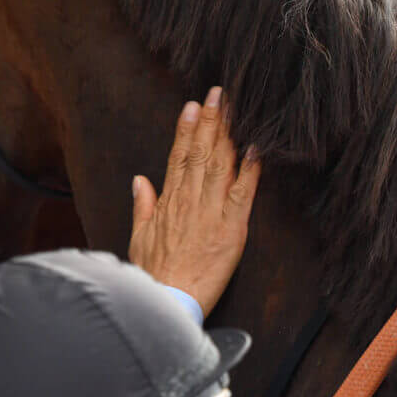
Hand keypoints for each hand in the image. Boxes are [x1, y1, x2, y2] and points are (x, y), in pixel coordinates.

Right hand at [128, 86, 261, 316]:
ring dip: (227, 134)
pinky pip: (243, 194)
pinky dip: (250, 170)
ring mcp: (211, 213)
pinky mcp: (231, 229)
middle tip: (218, 93)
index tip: (193, 105)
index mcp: (169, 202)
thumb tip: (139, 180)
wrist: (167, 303)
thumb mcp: (139, 238)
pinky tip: (257, 148)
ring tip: (234, 108)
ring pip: (219, 165)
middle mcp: (189, 201)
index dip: (186, 129)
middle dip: (210, 121)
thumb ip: (142, 206)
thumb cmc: (153, 276)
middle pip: (200, 153)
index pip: (178, 157)